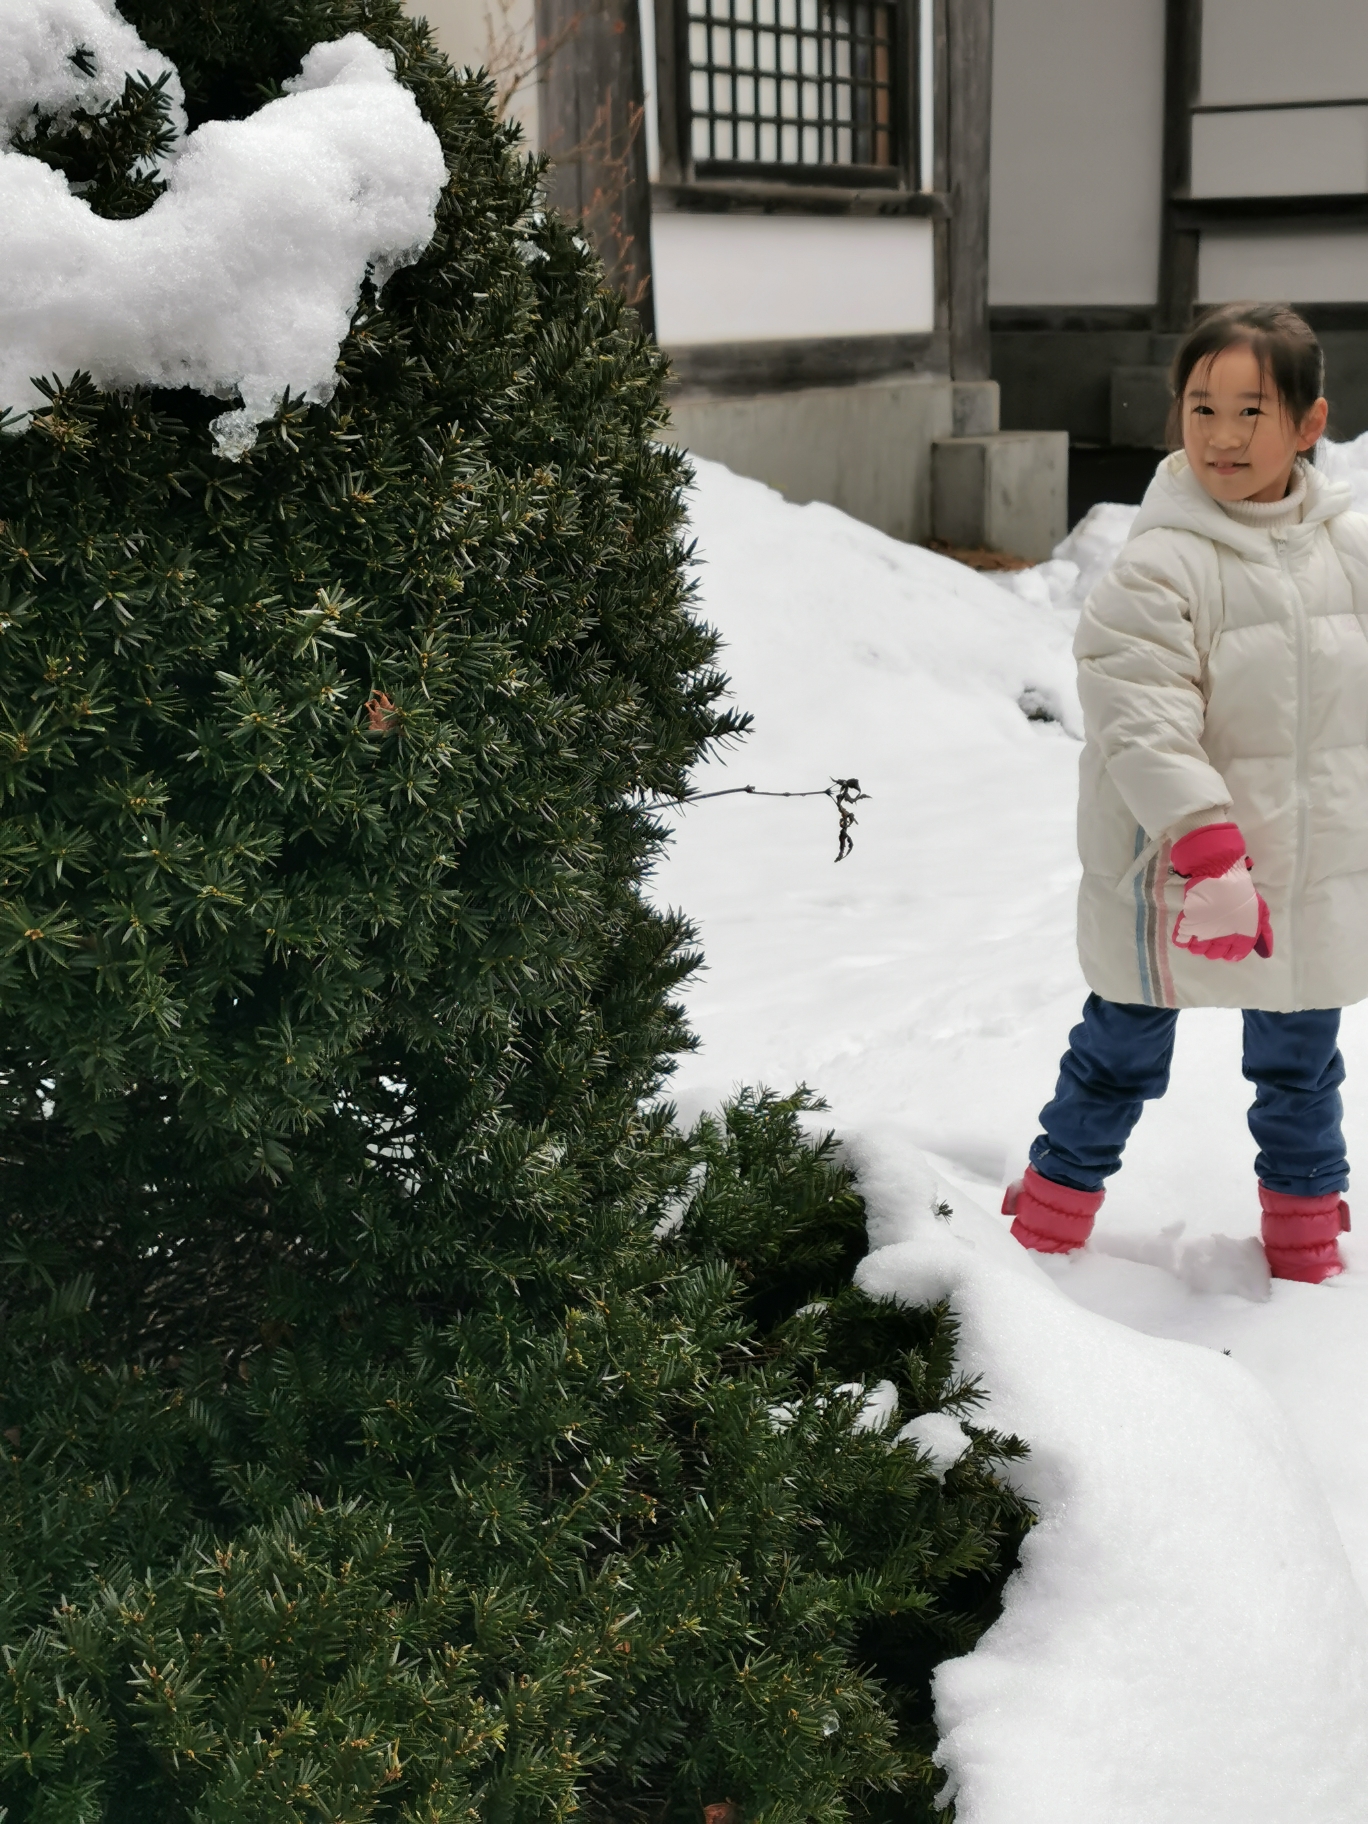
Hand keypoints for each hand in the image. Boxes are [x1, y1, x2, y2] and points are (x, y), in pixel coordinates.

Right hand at [1170, 822, 1272, 961]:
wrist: (1221, 872)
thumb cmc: (1242, 891)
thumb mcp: (1260, 911)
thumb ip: (1264, 933)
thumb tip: (1265, 954)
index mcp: (1240, 938)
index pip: (1233, 955)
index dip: (1229, 951)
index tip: (1226, 942)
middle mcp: (1222, 939)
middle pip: (1213, 954)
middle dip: (1212, 947)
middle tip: (1212, 932)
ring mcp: (1204, 932)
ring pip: (1197, 950)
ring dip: (1197, 944)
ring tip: (1199, 932)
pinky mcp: (1188, 922)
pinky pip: (1181, 940)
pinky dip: (1182, 940)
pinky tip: (1185, 935)